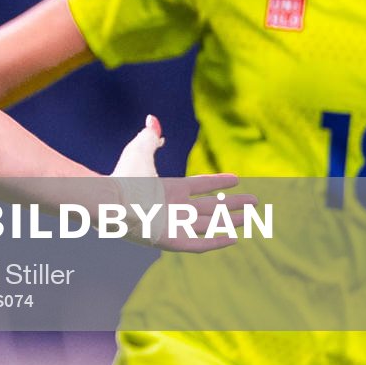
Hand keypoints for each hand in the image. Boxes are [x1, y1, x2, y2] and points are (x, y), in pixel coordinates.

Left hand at [114, 115, 248, 253]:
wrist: (109, 200)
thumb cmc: (123, 177)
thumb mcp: (139, 151)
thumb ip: (150, 137)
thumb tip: (152, 120)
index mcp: (169, 189)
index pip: (200, 186)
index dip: (218, 182)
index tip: (237, 179)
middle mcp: (173, 208)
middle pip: (210, 207)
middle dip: (233, 204)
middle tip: (255, 201)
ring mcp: (172, 225)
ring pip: (208, 224)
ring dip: (231, 221)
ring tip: (251, 216)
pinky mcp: (170, 241)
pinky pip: (197, 245)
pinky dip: (215, 242)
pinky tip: (233, 238)